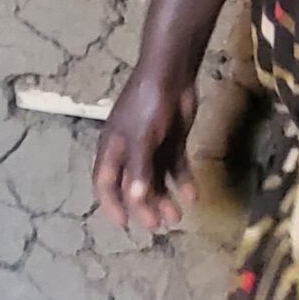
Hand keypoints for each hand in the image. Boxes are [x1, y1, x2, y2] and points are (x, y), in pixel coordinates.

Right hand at [95, 63, 197, 231]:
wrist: (171, 73)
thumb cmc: (147, 104)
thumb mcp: (141, 138)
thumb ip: (139, 170)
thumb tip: (136, 200)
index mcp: (113, 149)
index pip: (105, 183)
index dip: (112, 204)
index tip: (124, 224)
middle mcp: (129, 151)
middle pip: (133, 186)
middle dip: (144, 206)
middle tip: (158, 225)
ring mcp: (151, 146)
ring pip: (155, 179)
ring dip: (164, 198)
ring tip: (177, 217)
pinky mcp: (172, 141)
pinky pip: (175, 167)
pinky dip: (182, 181)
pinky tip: (192, 196)